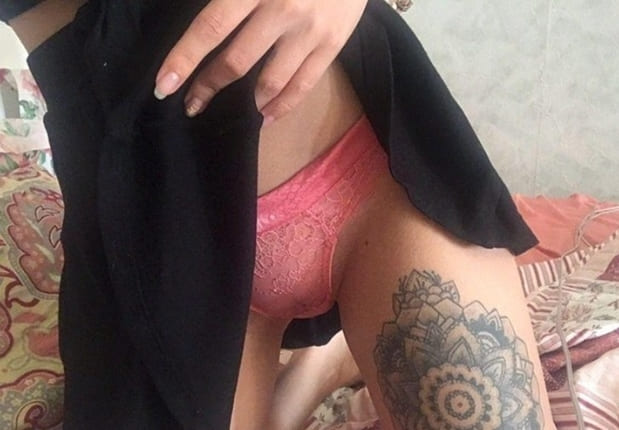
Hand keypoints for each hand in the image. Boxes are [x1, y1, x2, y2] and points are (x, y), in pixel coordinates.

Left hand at [154, 0, 367, 123]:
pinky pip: (304, 86)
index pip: (210, 29)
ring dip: (246, 104)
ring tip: (231, 113)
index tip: (164, 86)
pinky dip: (282, 107)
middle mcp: (282, 10)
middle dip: (209, 86)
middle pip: (236, 61)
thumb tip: (204, 23)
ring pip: (270, 82)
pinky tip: (266, 117)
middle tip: (192, 104)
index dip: (184, 59)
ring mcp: (310, 31)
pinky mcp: (333, 45)